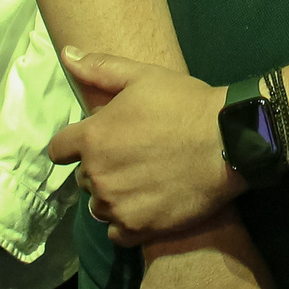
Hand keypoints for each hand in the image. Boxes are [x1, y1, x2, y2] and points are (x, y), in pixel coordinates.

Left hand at [48, 48, 239, 243]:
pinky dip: (126, 222)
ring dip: (112, 196)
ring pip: (99, 205)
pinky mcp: (138, 228)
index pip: (59, 150)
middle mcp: (98, 175)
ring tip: (142, 181)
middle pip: (83, 178)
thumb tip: (66, 55)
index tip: (96, 142)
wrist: (229, 141)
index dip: (75, 144)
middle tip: (132, 156)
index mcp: (92, 138)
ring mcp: (117, 205)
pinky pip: (116, 233)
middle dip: (101, 167)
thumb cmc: (185, 104)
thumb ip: (98, 69)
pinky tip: (146, 206)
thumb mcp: (142, 76)